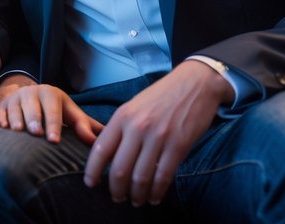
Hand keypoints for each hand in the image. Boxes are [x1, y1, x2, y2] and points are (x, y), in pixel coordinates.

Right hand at [0, 80, 102, 145]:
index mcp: (50, 93)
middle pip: (32, 106)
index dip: (54, 124)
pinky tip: (2, 128)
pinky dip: (1, 120)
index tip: (55, 140)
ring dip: (16, 119)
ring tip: (18, 131)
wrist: (31, 96)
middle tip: (37, 133)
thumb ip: (84, 126)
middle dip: (34, 119)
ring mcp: (15, 98)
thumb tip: (98, 140)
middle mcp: (31, 93)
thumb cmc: (56, 109)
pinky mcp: (2, 105)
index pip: (53, 109)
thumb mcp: (70, 113)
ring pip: (14, 108)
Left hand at [83, 61, 231, 206]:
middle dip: (116, 190)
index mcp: (123, 116)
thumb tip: (108, 154)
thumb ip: (121, 127)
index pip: (101, 149)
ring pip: (141, 177)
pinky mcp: (178, 145)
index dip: (93, 171)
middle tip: (116, 198)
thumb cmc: (162, 96)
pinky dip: (157, 192)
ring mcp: (159, 137)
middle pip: (120, 170)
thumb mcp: (134, 105)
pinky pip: (163, 176)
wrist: (195, 83)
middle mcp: (138, 127)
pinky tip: (154, 197)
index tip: (90, 183)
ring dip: (136, 195)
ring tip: (136, 200)